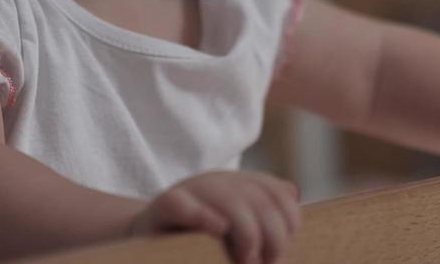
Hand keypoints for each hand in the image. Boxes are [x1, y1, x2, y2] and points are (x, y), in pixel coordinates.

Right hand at [130, 170, 300, 263]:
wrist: (147, 242)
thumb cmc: (198, 241)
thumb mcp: (236, 225)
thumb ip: (262, 212)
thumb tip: (293, 191)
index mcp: (236, 185)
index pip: (276, 193)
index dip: (289, 220)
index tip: (283, 249)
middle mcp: (215, 182)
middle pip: (256, 198)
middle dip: (271, 235)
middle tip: (265, 262)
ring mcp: (188, 192)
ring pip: (227, 200)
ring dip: (246, 232)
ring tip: (245, 259)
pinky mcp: (161, 207)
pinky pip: (181, 205)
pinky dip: (202, 216)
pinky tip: (218, 230)